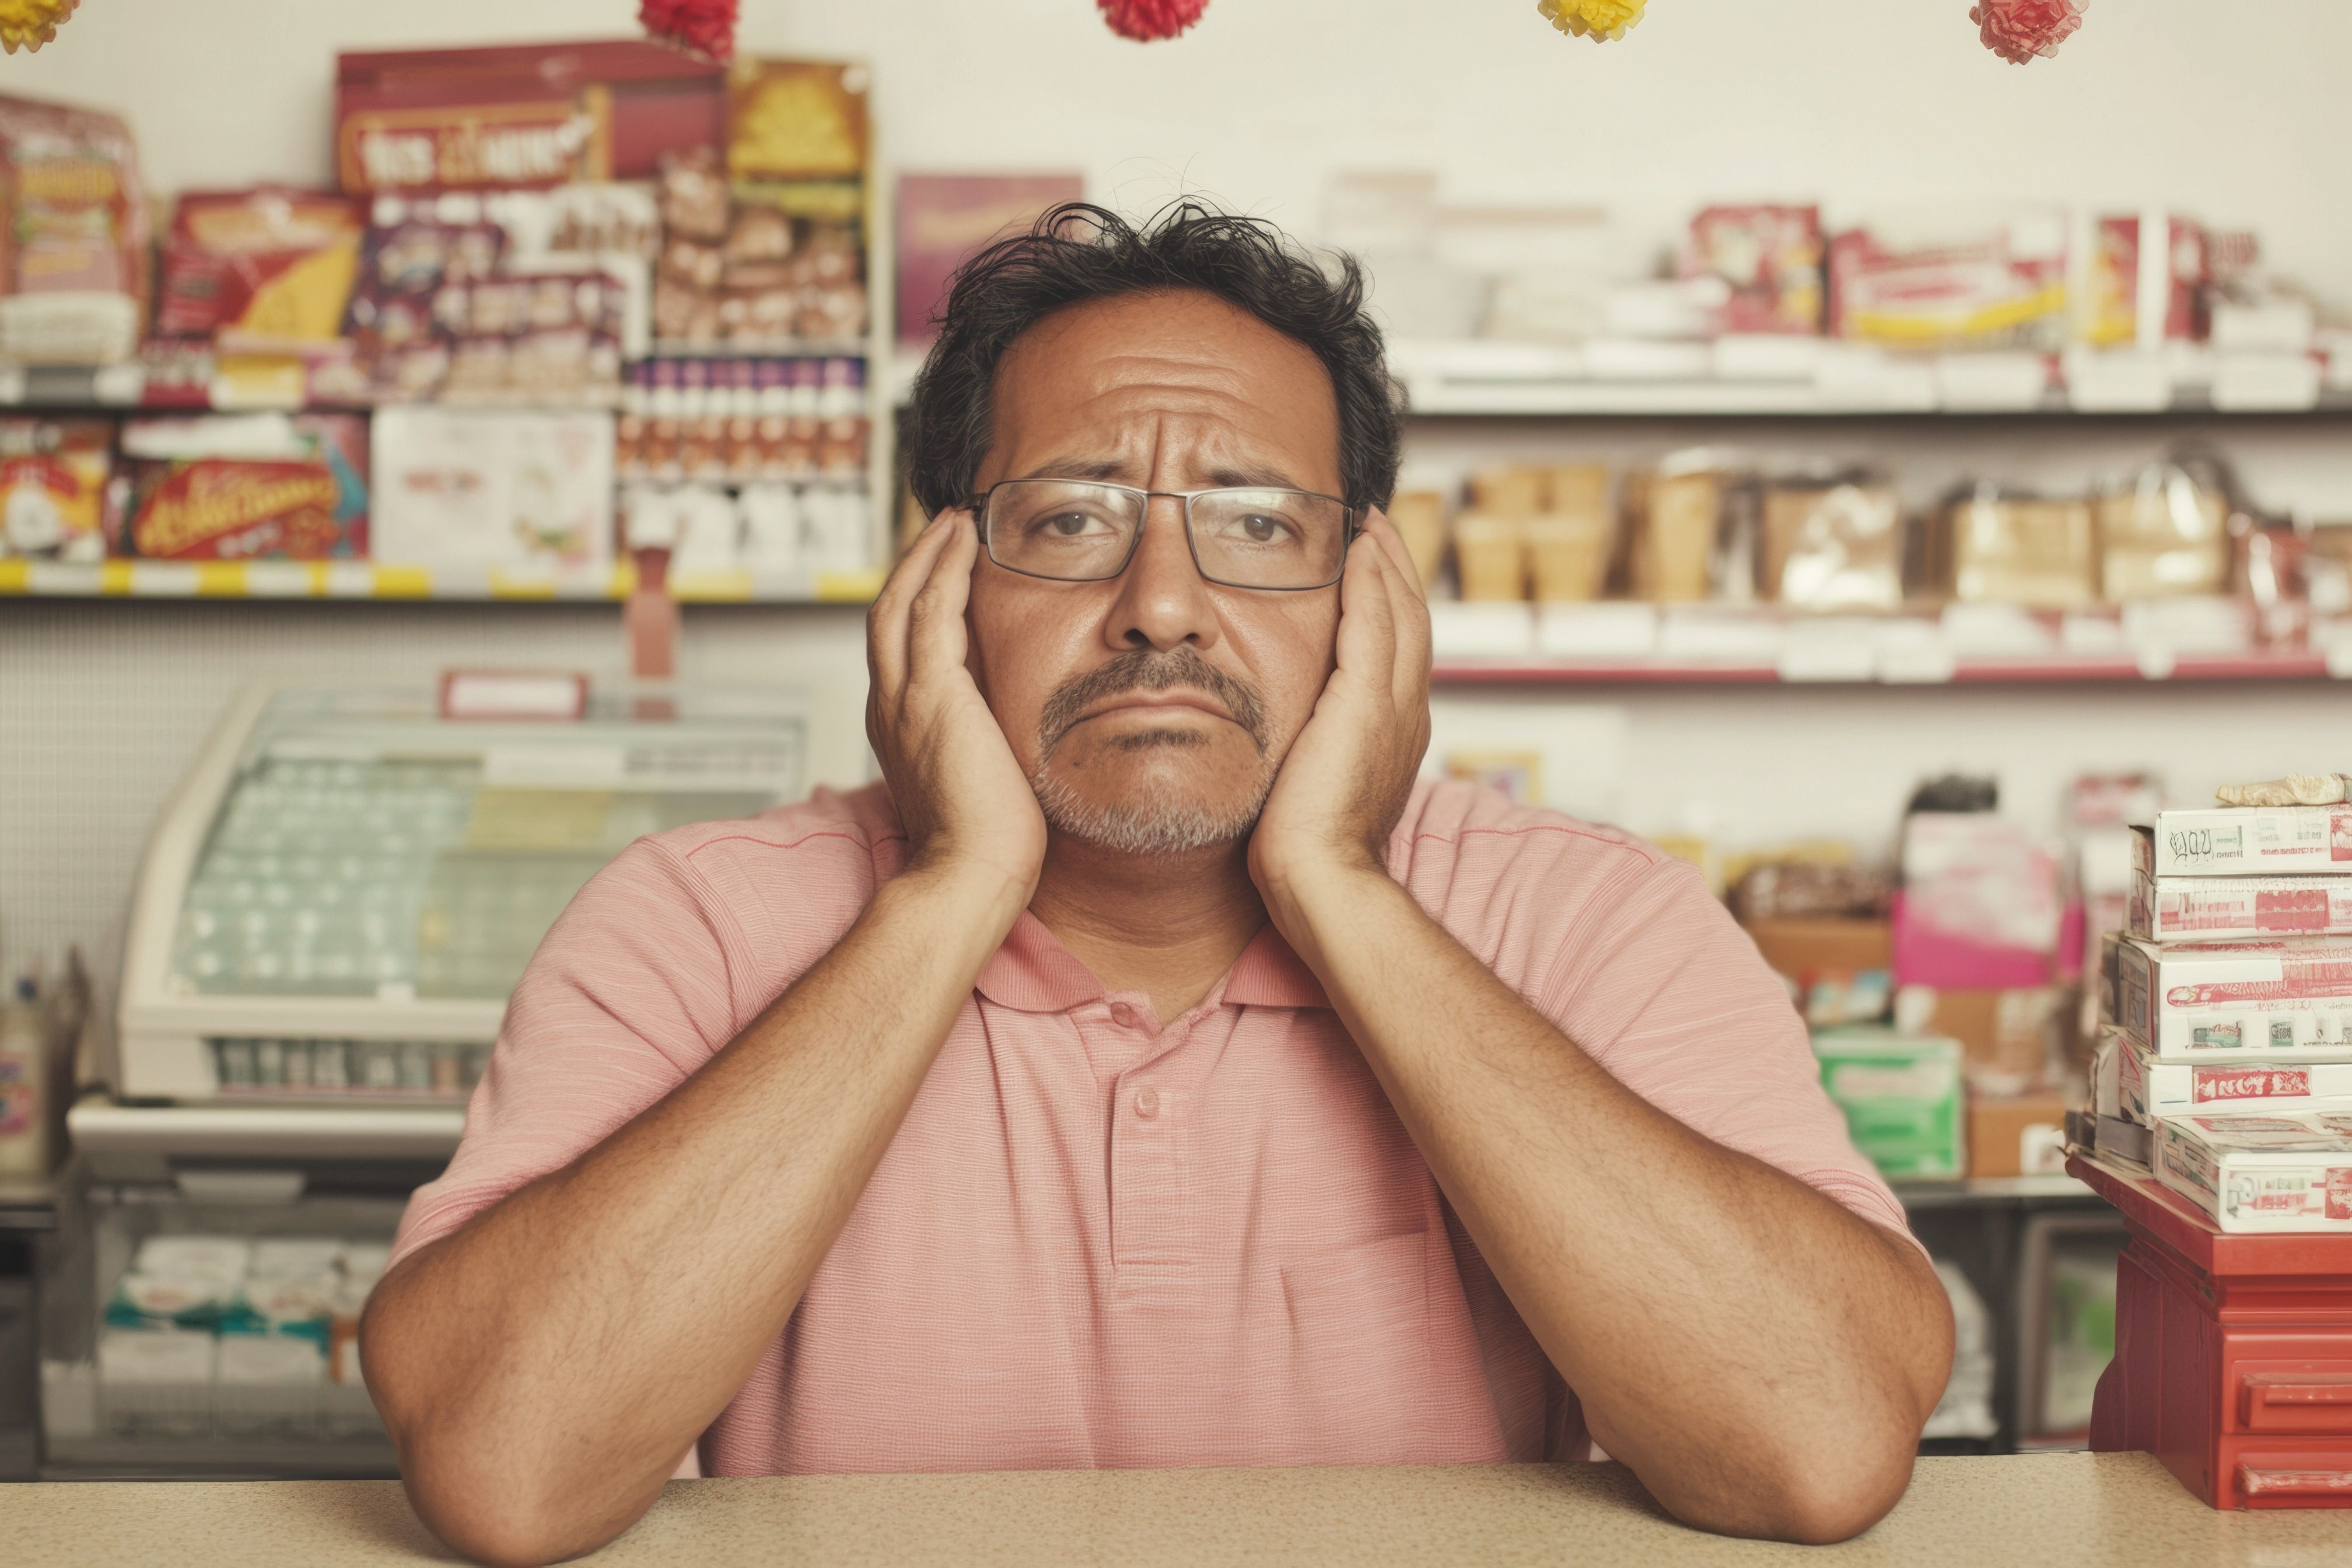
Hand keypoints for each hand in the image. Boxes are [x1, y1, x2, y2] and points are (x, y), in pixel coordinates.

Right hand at [865, 509, 1046, 917]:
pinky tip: (965, 540)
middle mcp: (891, 707)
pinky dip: (944, 568)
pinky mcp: (931, 693)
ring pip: (901, 602)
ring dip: (927, 556)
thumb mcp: (983, 779)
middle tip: (945, 530)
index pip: (901, 651)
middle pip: (888, 614)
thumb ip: (985, 743)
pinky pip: (931, 609)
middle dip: (914, 566)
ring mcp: (904, 698)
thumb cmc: (989, 847)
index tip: (946, 577)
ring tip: (955, 522)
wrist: (971, 877)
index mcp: (900, 729)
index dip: (917, 607)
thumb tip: (1015, 723)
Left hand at [1248, 508, 1431, 908]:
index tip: (1372, 565)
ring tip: (1370, 523)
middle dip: (1396, 569)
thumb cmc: (1304, 851)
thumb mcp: (1314, 785)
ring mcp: (1392, 707)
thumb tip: (1292, 736)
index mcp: (1395, 733)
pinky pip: (1372, 625)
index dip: (1390, 604)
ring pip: (1400, 614)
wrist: (1320, 879)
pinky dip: (1370, 583)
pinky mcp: (1365, 704)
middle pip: (1411, 621)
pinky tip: (1357, 551)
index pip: (1399, 652)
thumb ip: (1315, 749)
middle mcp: (1406, 714)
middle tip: (1378, 524)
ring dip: (1387, 562)